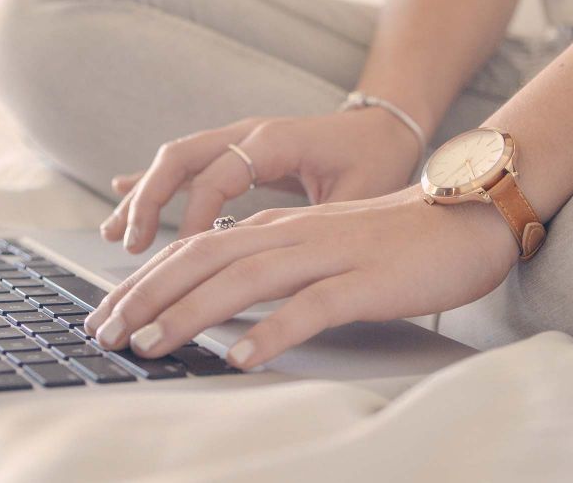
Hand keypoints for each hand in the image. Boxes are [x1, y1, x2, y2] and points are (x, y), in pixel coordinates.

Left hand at [85, 189, 518, 369]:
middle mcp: (293, 235)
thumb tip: (219, 298)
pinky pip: (311, 307)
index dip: (144, 281)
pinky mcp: (365, 281)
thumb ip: (273, 264)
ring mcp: (329, 255)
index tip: (106, 315)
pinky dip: (272, 332)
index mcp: (278, 229)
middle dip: (145, 297)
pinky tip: (241, 357)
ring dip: (189, 314)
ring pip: (243, 280)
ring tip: (150, 345)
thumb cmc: (395, 241)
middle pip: (203, 260)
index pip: (194, 250)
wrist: (468, 216)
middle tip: (104, 333)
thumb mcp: (321, 247)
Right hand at [101, 109, 422, 253]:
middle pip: (181, 157)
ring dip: (143, 195)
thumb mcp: (359, 193)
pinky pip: (186, 163)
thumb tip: (285, 261)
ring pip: (176, 160)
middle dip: (149, 200)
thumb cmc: (377, 160)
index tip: (185, 254)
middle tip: (130, 245)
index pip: (220, 175)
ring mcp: (238, 138)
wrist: (385, 125)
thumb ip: (321, 220)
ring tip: (114, 235)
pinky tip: (122, 195)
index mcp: (277, 140)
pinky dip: (154, 182)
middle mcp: (249, 132)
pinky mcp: (235, 150)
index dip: (197, 215)